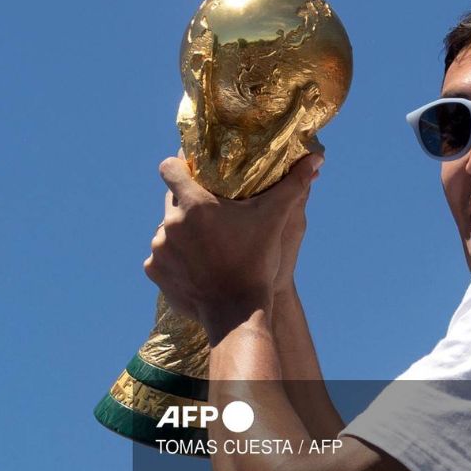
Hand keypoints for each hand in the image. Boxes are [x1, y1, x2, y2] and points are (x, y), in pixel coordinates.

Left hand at [144, 153, 322, 340]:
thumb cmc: (257, 262)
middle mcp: (169, 223)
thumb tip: (316, 157)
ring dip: (181, 232)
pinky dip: (175, 258)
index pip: (169, 168)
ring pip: (166, 229)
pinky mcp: (154, 270)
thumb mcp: (275, 220)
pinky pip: (160, 256)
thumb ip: (293, 185)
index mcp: (193, 204)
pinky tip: (196, 264)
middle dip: (187, 201)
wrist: (236, 313)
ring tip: (206, 243)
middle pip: (171, 199)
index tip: (191, 170)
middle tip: (211, 210)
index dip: (179, 165)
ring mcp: (159, 248)